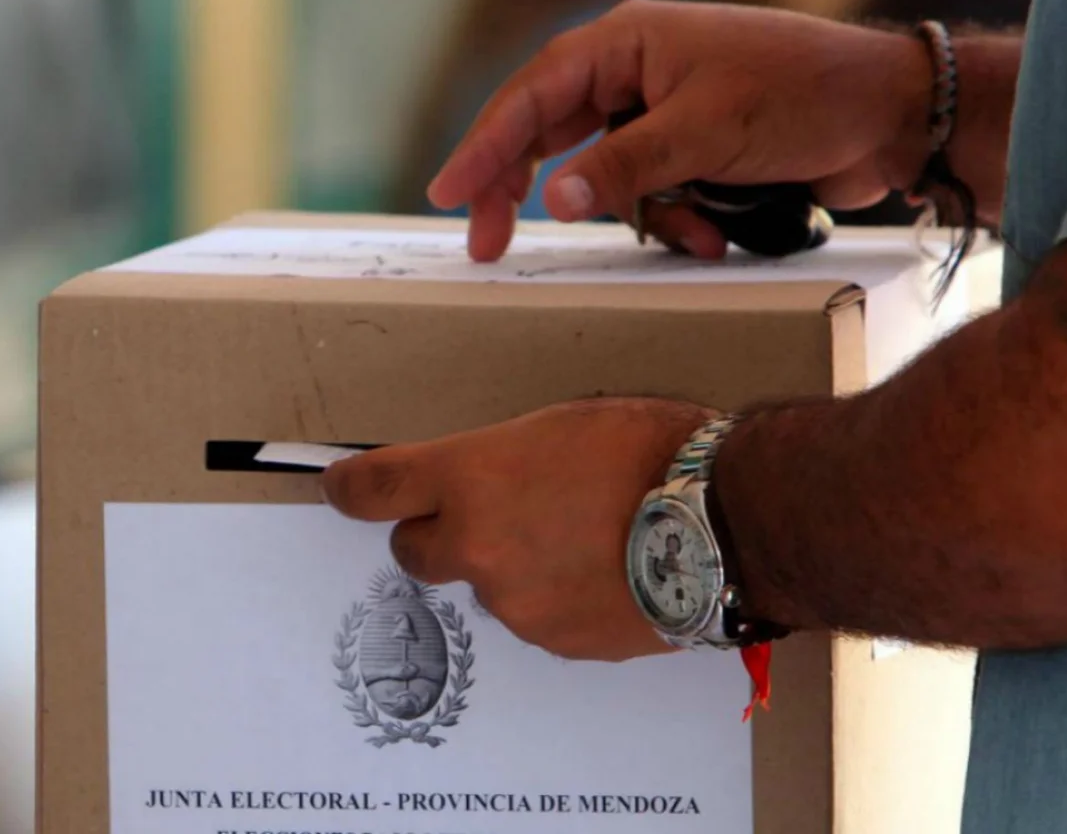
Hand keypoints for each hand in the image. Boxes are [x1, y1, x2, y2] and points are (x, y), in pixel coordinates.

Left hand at [321, 398, 713, 660]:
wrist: (724, 522)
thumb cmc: (653, 452)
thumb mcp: (564, 425)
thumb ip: (504, 459)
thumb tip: (490, 481)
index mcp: (473, 477)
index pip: (373, 488)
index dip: (350, 488)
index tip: (342, 488)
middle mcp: (477, 545)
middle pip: (414, 553)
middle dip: (441, 536)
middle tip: (493, 519)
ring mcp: (514, 602)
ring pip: (486, 587)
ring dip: (513, 568)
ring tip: (581, 544)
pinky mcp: (554, 642)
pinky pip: (536, 619)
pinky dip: (555, 600)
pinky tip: (603, 576)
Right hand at [427, 0, 930, 260]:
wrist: (887, 116)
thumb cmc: (803, 96)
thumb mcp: (703, 132)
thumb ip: (621, 166)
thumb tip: (548, 198)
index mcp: (627, 42)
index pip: (531, 96)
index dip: (483, 146)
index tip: (447, 193)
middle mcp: (636, 72)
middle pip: (552, 136)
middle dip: (534, 194)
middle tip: (491, 245)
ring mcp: (663, 111)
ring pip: (607, 177)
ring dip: (644, 216)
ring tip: (693, 231)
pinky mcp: (692, 148)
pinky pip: (654, 194)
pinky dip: (678, 221)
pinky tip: (716, 233)